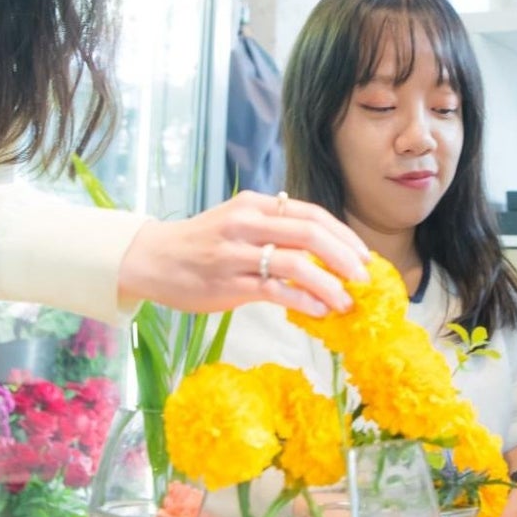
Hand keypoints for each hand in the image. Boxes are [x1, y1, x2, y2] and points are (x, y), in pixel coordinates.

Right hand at [117, 191, 368, 317]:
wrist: (152, 259)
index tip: (363, 256)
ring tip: (346, 302)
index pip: (311, 213)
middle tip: (364, 278)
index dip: (343, 235)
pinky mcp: (227, 283)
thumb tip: (323, 250)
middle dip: (345, 257)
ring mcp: (236, 253)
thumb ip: (275, 230)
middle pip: (310, 233)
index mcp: (255, 204)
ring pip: (296, 263)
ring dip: (329, 284)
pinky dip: (303, 300)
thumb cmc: (202, 244)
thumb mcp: (239, 222)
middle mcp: (247, 222)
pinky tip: (318, 312)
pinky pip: (274, 290)